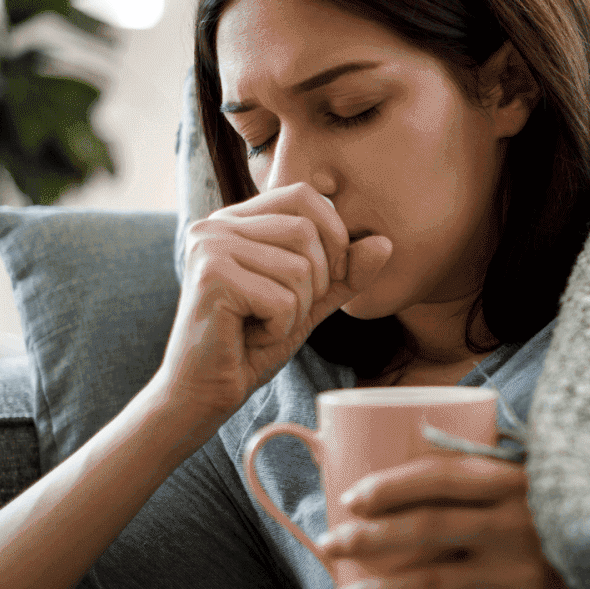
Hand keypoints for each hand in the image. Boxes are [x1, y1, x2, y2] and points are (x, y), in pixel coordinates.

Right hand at [154, 182, 392, 422]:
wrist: (204, 391)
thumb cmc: (252, 344)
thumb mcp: (310, 302)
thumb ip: (345, 274)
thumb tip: (385, 243)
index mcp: (238, 220)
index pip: (305, 197)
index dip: (332, 236)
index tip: (323, 279)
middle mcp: (217, 224)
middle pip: (307, 232)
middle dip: (315, 283)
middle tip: (282, 312)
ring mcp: (210, 247)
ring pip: (299, 268)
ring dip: (296, 310)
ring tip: (263, 324)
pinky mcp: (211, 277)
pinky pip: (282, 299)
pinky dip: (279, 328)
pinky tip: (251, 336)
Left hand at [321, 454, 589, 588]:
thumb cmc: (573, 519)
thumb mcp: (543, 479)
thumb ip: (494, 464)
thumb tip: (421, 437)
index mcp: (516, 483)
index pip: (439, 476)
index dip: (389, 486)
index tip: (350, 498)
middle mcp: (514, 526)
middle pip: (423, 531)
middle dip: (365, 539)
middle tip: (328, 546)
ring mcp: (517, 575)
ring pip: (429, 586)